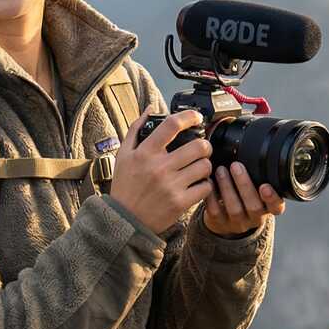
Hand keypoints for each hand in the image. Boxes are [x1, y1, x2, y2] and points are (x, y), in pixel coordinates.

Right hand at [109, 110, 213, 235]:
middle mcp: (159, 167)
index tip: (196, 117)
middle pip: (199, 146)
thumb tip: (151, 108)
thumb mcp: (123, 155)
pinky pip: (205, 187)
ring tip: (198, 168)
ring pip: (205, 166)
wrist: (124, 220)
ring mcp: (171, 186)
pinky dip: (205, 185)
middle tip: (202, 149)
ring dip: (205, 166)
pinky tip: (196, 185)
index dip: (189, 116)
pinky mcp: (180, 202)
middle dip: (205, 145)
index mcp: (145, 153)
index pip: (172, 125)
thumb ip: (136, 130)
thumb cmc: (125, 186)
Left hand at [202, 161, 285, 235]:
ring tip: (220, 170)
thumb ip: (257, 175)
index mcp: (267, 207)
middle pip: (254, 206)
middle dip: (244, 184)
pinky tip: (208, 182)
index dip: (272, 198)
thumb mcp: (255, 187)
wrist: (225, 218)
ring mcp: (237, 222)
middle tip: (236, 165)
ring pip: (234, 208)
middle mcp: (254, 217)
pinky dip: (211, 196)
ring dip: (227, 187)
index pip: (276, 206)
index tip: (265, 186)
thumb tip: (250, 147)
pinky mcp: (219, 222)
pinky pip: (215, 211)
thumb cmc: (243, 196)